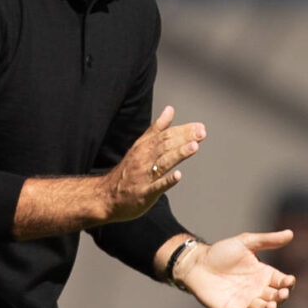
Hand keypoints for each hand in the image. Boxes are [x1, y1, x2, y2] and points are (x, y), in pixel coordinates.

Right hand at [101, 107, 206, 221]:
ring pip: (162, 163)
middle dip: (184, 139)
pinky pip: (156, 187)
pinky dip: (167, 181)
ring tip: (193, 147)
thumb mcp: (140, 146)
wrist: (106, 196)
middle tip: (201, 133)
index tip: (199, 127)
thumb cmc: (127, 172)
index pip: (165, 135)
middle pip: (165, 146)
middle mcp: (143, 160)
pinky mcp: (144, 194)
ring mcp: (143, 177)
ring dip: (178, 154)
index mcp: (143, 148)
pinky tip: (177, 176)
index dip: (183, 130)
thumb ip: (156, 128)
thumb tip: (169, 110)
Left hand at [178, 230, 295, 307]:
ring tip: (271, 305)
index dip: (287, 283)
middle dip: (281, 297)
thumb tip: (290, 233)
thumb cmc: (221, 253)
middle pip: (276, 297)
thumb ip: (267, 240)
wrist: (197, 263)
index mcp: (264, 274)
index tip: (288, 281)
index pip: (282, 281)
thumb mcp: (245, 243)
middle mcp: (258, 290)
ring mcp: (245, 301)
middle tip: (281, 294)